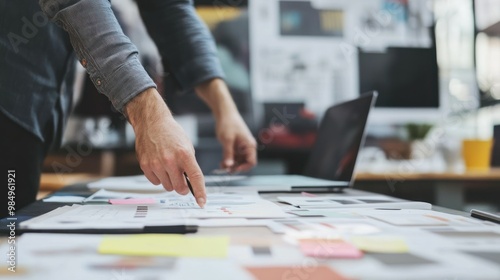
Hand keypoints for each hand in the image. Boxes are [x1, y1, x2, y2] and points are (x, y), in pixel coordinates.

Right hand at [125, 88, 205, 206]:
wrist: (152, 122)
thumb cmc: (171, 133)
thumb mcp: (187, 146)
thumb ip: (190, 165)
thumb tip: (192, 183)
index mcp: (185, 154)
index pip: (195, 178)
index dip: (200, 192)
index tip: (202, 202)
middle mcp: (170, 160)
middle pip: (180, 188)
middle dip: (183, 187)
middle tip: (182, 179)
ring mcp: (156, 164)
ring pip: (168, 187)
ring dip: (170, 181)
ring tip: (169, 167)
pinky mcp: (145, 166)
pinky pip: (156, 183)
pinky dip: (159, 178)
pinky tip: (159, 166)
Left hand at [215, 112, 256, 171]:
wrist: (225, 113)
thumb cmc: (228, 123)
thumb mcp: (227, 140)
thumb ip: (228, 154)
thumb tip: (229, 165)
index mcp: (249, 145)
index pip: (251, 162)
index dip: (243, 168)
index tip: (233, 170)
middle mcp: (247, 147)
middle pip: (245, 163)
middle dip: (236, 167)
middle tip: (225, 170)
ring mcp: (242, 147)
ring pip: (239, 161)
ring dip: (231, 165)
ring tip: (222, 166)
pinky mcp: (236, 146)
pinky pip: (234, 157)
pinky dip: (229, 160)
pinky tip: (222, 162)